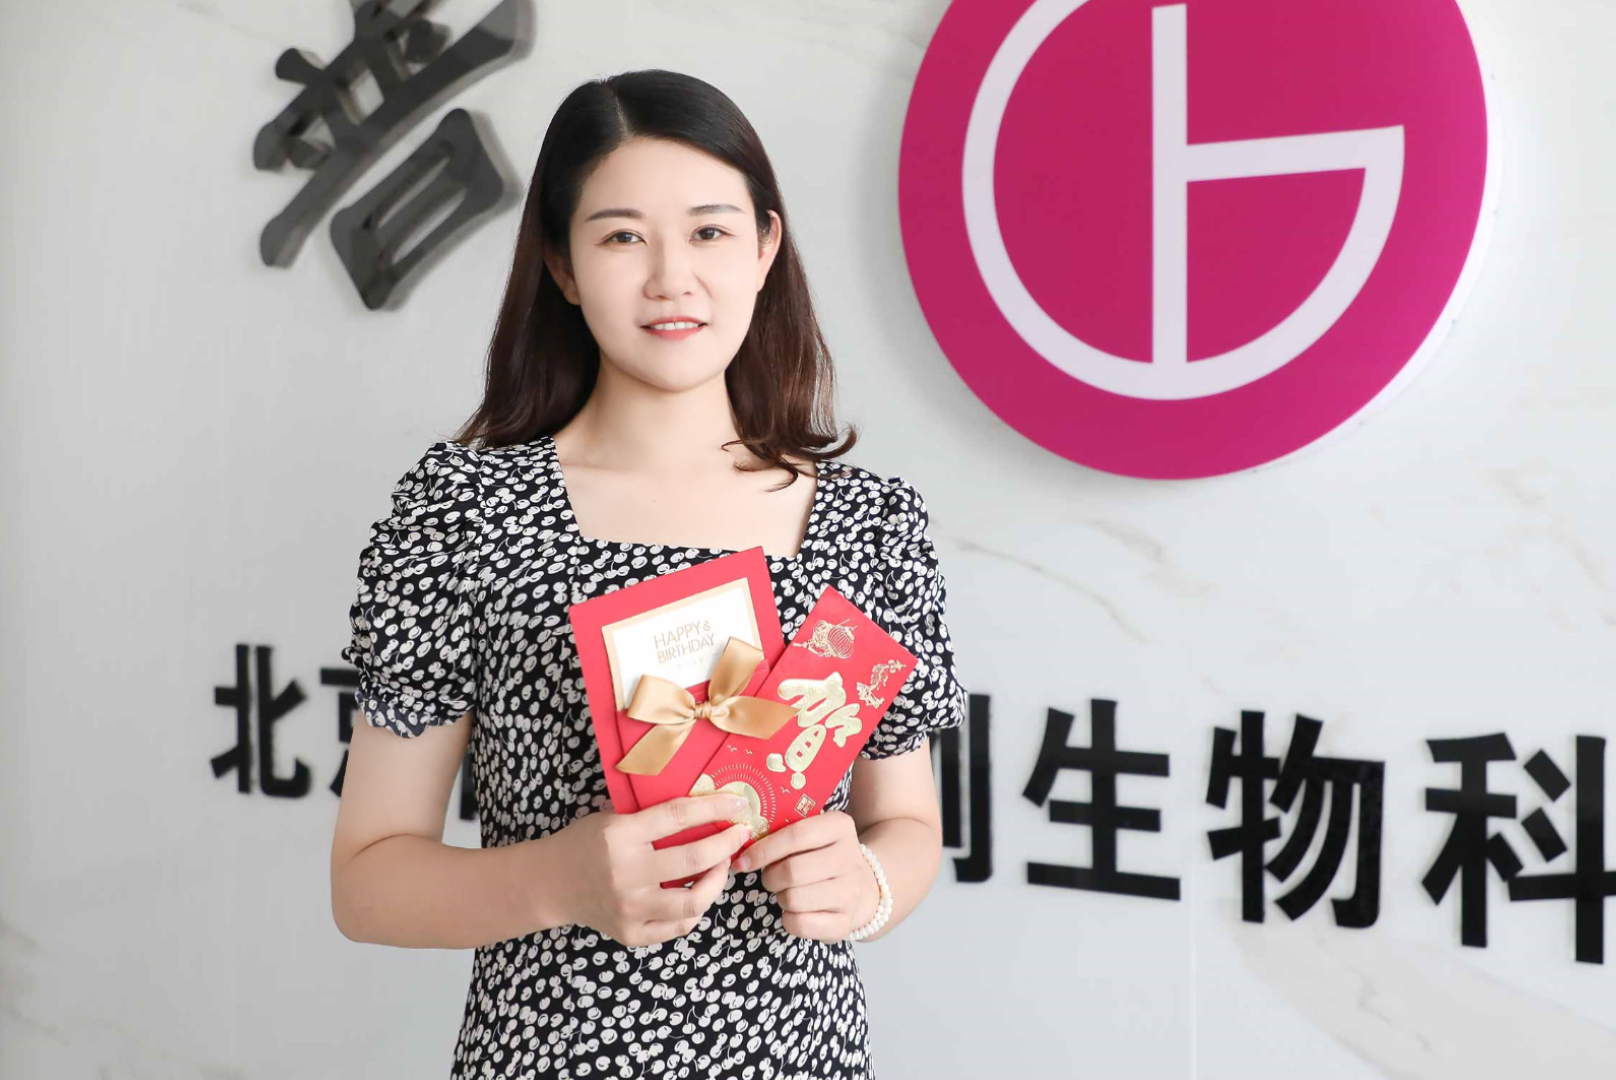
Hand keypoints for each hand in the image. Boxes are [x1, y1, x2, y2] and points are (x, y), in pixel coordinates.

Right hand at [551, 794, 753, 947]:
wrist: (551, 884)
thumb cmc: (586, 843)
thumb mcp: (614, 818)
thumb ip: (653, 817)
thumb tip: (706, 807)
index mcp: (621, 836)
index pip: (678, 816)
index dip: (714, 807)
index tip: (737, 803)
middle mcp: (626, 874)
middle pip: (693, 859)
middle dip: (726, 845)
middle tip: (738, 836)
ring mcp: (629, 909)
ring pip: (693, 902)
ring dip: (716, 881)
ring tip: (720, 867)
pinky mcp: (631, 933)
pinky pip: (678, 927)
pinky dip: (695, 911)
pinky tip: (698, 895)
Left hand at [733, 810, 879, 941]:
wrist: (865, 888)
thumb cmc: (825, 856)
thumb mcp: (814, 833)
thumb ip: (784, 830)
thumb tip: (741, 841)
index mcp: (839, 827)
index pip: (795, 835)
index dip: (763, 849)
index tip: (743, 860)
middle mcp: (850, 858)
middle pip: (791, 871)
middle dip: (770, 877)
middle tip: (770, 878)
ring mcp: (851, 892)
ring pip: (794, 899)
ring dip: (781, 897)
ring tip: (787, 892)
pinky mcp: (845, 922)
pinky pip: (801, 924)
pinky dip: (788, 919)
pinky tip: (796, 910)